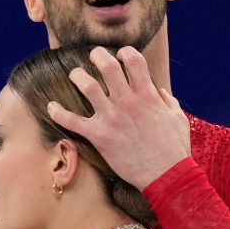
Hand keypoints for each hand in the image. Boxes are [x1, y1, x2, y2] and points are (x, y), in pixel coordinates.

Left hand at [48, 46, 189, 190]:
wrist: (167, 176)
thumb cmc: (174, 149)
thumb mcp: (178, 119)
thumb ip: (168, 101)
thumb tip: (160, 91)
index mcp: (148, 96)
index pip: (134, 60)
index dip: (126, 52)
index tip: (121, 55)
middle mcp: (128, 102)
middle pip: (107, 66)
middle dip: (98, 55)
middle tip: (93, 56)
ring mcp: (112, 118)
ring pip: (88, 86)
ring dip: (78, 76)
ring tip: (75, 75)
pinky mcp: (99, 136)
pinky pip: (72, 121)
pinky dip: (58, 113)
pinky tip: (51, 107)